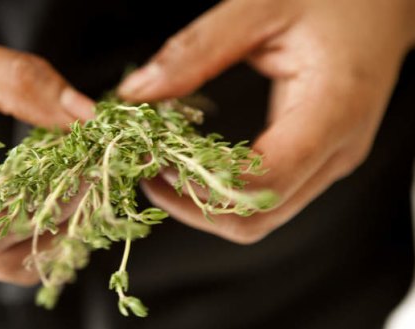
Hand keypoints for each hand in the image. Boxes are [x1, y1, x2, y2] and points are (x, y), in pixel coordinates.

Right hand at [0, 3, 92, 282]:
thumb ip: (18, 83)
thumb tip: (85, 116)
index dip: (48, 206)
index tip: (94, 171)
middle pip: (4, 256)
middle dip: (61, 222)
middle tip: (102, 176)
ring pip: (10, 257)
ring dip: (56, 227)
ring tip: (89, 181)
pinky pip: (4, 238)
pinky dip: (40, 218)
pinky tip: (65, 185)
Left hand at [118, 0, 414, 243]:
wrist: (383, 6)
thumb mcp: (262, 7)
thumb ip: (198, 50)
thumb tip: (139, 92)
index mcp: (331, 113)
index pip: (260, 181)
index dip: (199, 180)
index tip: (155, 157)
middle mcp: (334, 153)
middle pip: (256, 216)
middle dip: (192, 204)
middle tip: (148, 169)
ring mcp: (328, 163)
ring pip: (259, 217)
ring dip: (203, 203)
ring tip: (163, 167)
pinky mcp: (316, 161)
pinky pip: (265, 197)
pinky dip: (222, 191)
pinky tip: (193, 163)